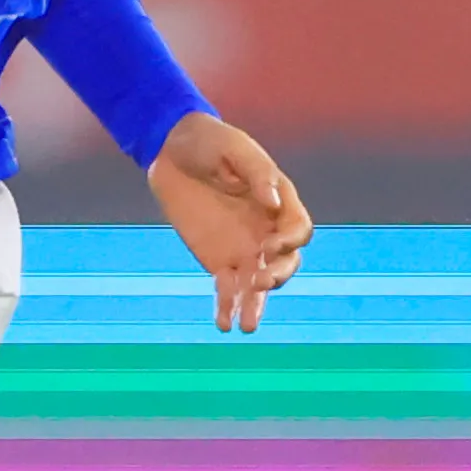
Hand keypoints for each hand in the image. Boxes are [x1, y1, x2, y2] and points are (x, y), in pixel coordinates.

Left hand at [149, 111, 309, 333]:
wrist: (172, 149)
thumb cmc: (210, 142)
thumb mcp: (234, 149)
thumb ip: (256, 174)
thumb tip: (272, 203)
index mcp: (280, 203)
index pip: (299, 230)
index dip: (290, 242)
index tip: (269, 244)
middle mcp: (266, 230)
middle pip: (286, 263)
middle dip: (277, 276)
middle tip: (258, 281)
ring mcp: (243, 248)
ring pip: (258, 285)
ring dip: (255, 306)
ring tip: (246, 327)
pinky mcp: (217, 259)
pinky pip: (226, 288)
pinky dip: (226, 307)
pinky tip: (223, 325)